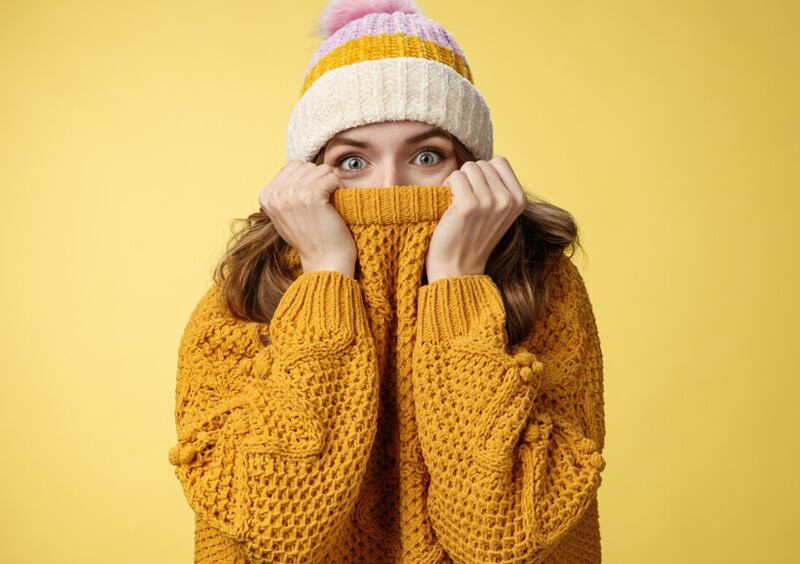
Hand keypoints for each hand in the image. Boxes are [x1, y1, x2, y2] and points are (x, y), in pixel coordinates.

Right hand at [259, 160, 356, 276]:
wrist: (324, 261)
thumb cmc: (310, 238)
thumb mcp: (286, 214)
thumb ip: (284, 191)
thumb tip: (295, 167)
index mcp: (266, 195)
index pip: (293, 165)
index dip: (308, 178)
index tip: (311, 201)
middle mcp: (276, 193)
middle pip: (307, 165)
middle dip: (320, 180)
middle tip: (322, 204)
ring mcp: (292, 194)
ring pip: (321, 169)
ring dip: (330, 184)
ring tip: (328, 206)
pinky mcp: (311, 196)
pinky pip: (331, 177)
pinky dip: (339, 188)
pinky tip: (335, 205)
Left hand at [426, 155, 526, 282]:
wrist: (458, 268)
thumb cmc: (473, 238)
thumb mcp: (498, 213)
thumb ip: (499, 188)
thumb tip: (486, 163)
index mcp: (519, 200)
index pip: (500, 162)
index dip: (484, 173)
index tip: (478, 193)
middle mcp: (507, 200)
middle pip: (481, 164)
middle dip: (469, 178)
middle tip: (464, 201)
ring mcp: (489, 202)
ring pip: (468, 168)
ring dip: (457, 182)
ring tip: (456, 203)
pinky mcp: (468, 205)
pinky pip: (454, 176)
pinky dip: (447, 186)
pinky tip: (448, 205)